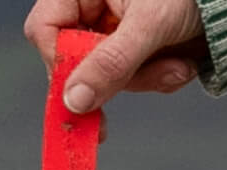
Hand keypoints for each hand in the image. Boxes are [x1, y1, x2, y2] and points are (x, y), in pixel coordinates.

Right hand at [23, 0, 207, 110]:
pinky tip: (181, 65)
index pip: (46, 28)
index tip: (79, 88)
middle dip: (118, 76)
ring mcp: (116, 28)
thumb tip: (73, 102)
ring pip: (106, 75)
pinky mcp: (136, 46)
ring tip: (178, 67)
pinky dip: (157, 77)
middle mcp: (96, 6)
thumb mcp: (153, 22)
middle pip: (77, 60)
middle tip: (152, 77)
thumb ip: (111, 62)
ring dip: (145, 79)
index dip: (58, 61)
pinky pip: (130, 77)